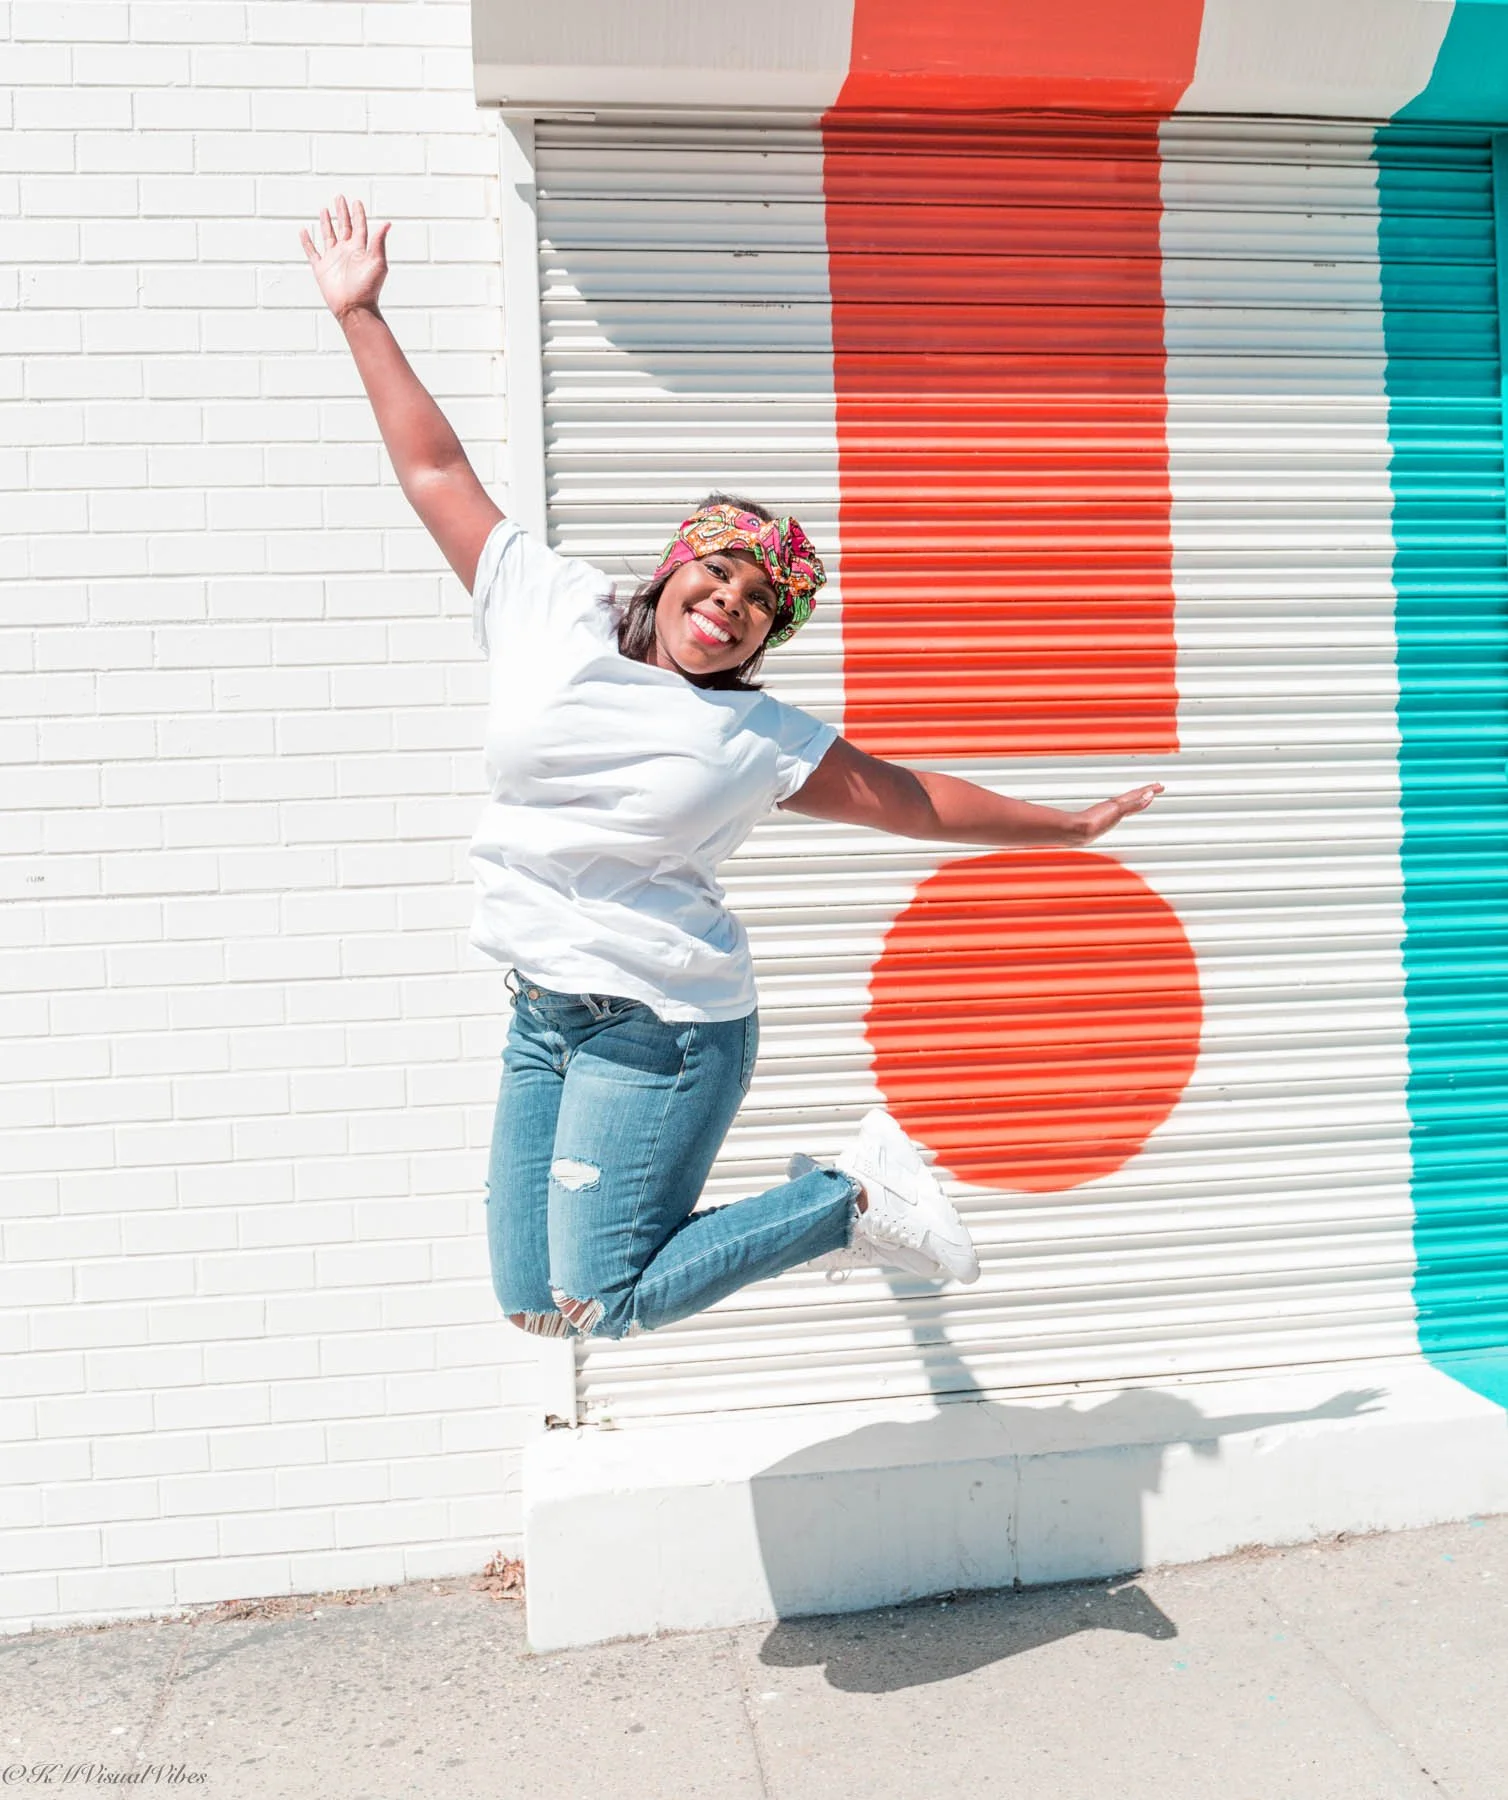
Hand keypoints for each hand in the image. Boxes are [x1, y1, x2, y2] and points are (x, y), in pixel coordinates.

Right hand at [300, 194, 389, 323]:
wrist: (354, 308)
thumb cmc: (369, 288)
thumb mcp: (378, 263)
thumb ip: (379, 242)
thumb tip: (387, 223)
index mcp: (360, 249)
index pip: (359, 226)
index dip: (358, 214)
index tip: (356, 201)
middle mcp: (347, 252)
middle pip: (343, 226)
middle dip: (341, 212)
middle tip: (340, 197)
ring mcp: (333, 259)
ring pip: (328, 235)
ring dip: (326, 222)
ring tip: (324, 209)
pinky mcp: (321, 269)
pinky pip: (312, 252)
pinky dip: (307, 241)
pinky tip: (304, 231)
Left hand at [1072, 782, 1162, 845]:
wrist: (1076, 831)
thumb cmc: (1093, 822)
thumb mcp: (1117, 812)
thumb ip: (1133, 804)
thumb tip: (1149, 795)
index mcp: (1118, 804)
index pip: (1137, 794)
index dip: (1149, 790)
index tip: (1160, 786)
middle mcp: (1113, 806)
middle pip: (1133, 797)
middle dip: (1146, 793)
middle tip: (1156, 789)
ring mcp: (1108, 813)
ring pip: (1127, 804)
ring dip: (1137, 800)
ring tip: (1144, 798)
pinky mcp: (1102, 822)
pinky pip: (1120, 812)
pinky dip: (1127, 810)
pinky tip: (1124, 813)